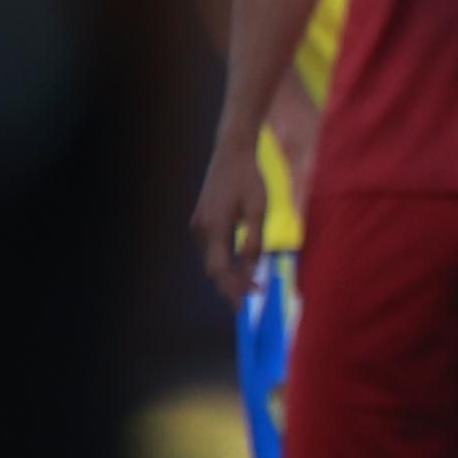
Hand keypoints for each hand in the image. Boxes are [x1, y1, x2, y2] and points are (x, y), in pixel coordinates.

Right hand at [190, 142, 271, 304]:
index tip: (245, 304)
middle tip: (254, 294)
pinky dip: (224, 259)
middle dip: (232, 284)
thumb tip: (252, 267)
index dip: (232, 288)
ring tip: (251, 282)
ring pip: (212, 259)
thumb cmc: (249, 179)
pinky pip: (212, 248)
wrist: (231, 154)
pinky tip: (240, 263)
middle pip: (214, 268)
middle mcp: (201, 229)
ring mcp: (198, 225)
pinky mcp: (201, 221)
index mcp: (214, 227)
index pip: (220, 269)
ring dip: (229, 273)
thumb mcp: (258, 209)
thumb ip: (254, 240)